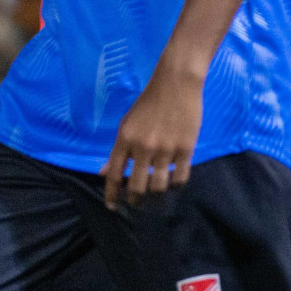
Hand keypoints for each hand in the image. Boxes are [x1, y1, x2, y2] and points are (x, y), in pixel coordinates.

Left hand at [101, 63, 203, 207]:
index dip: (112, 195)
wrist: (176, 83)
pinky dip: (176, 186)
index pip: (114, 175)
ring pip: (158, 186)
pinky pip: (180, 177)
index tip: (113, 207)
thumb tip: (104, 172)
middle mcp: (143, 147)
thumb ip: (117, 150)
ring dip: (155, 197)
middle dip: (135, 201)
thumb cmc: (149, 102)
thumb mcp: (127, 123)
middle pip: (136, 187)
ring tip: (156, 198)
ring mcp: (165, 148)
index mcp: (125, 139)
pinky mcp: (185, 148)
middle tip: (137, 204)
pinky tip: (174, 185)